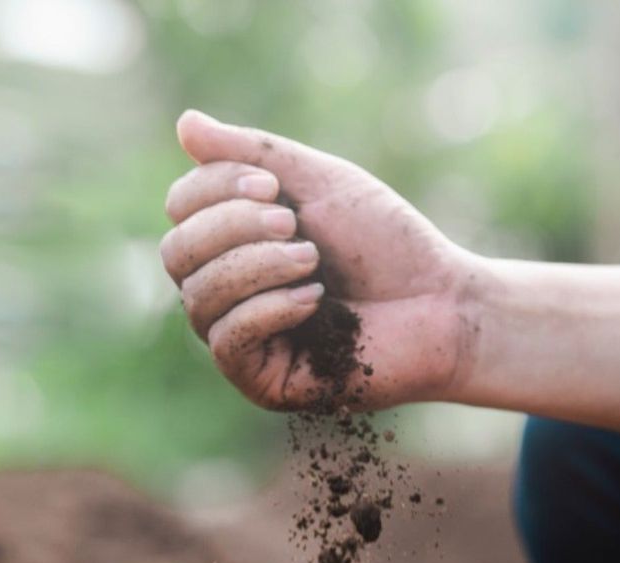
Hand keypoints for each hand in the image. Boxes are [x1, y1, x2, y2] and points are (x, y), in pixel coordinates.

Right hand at [160, 110, 480, 410]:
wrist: (443, 303)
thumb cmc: (386, 243)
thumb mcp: (318, 182)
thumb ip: (252, 153)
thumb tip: (184, 124)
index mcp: (232, 241)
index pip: (180, 209)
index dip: (213, 189)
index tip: (273, 186)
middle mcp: (224, 290)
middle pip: (176, 253)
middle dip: (232, 228)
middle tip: (293, 224)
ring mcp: (238, 338)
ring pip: (198, 296)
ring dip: (257, 267)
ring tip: (312, 262)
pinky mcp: (259, 380)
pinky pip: (227, 341)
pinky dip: (268, 309)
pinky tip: (314, 299)